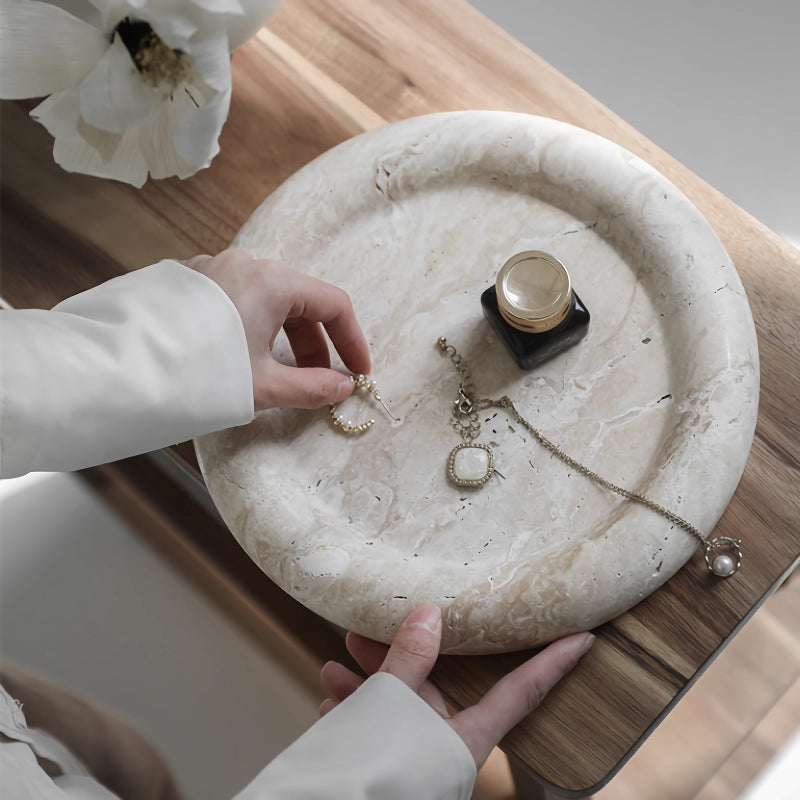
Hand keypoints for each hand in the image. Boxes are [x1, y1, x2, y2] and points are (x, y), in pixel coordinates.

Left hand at [184, 249, 370, 410]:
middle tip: (320, 382)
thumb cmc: (195, 374)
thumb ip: (312, 387)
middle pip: (300, 301)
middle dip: (316, 344)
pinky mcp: (188, 283)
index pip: (333, 304)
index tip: (358, 372)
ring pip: (267, 301)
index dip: (353, 341)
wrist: (118, 370)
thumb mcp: (263, 386)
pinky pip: (237, 301)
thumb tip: (341, 388)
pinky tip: (242, 358)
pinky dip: (254, 328)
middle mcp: (245, 264)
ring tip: (280, 375)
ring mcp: (213, 269)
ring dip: (284, 337)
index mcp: (273, 281)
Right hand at [319, 605, 594, 767]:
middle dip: (400, 657)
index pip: (522, 692)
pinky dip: (355, 716)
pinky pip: (374, 737)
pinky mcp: (386, 774)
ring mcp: (416, 765)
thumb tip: (430, 615)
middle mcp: (445, 753)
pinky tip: (330, 702)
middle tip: (368, 631)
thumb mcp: (391, 706)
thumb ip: (411, 660)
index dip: (553, 663)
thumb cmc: (369, 773)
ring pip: (396, 713)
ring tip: (335, 666)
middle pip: (434, 693)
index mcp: (465, 740)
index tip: (584, 639)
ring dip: (366, 686)